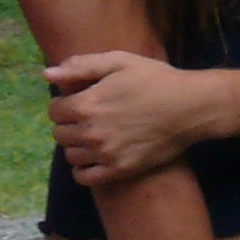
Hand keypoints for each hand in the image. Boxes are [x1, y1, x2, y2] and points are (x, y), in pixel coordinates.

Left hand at [45, 47, 218, 185]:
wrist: (192, 107)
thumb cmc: (157, 80)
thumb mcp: (120, 61)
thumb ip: (81, 66)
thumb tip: (47, 75)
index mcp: (87, 104)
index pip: (54, 111)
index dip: (65, 103)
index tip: (80, 100)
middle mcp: (90, 132)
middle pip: (59, 133)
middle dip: (69, 124)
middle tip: (90, 117)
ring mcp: (104, 154)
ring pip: (70, 155)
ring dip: (77, 145)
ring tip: (95, 135)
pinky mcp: (119, 170)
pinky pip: (84, 177)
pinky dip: (83, 169)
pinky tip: (95, 157)